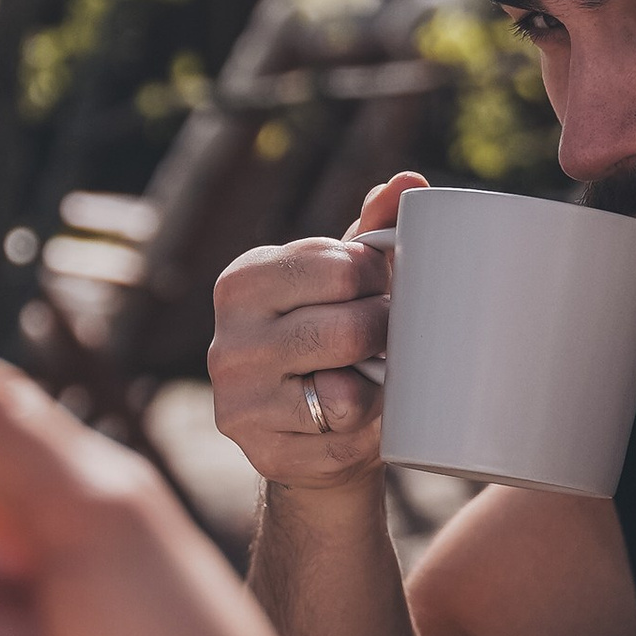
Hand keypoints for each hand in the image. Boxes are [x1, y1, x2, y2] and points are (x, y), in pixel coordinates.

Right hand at [207, 171, 419, 491]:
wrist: (314, 437)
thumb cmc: (333, 342)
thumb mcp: (344, 283)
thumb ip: (373, 230)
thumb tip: (409, 181)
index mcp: (242, 282)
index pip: (340, 266)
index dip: (377, 279)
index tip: (376, 291)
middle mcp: (226, 342)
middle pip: (349, 329)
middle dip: (383, 334)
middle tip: (385, 340)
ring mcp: (239, 403)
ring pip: (346, 392)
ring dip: (377, 386)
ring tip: (370, 377)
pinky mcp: (263, 455)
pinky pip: (344, 441)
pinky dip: (365, 434)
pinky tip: (355, 424)